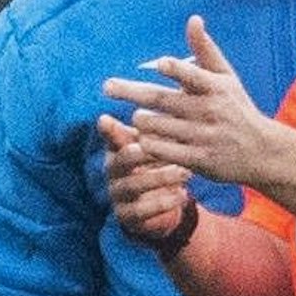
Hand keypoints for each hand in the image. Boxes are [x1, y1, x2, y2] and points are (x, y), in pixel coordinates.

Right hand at [97, 114, 190, 239]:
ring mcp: (118, 194)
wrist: (160, 204)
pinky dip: (164, 203)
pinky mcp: (127, 217)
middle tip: (164, 147)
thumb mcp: (157, 141)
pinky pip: (142, 211)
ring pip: (134, 186)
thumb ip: (158, 118)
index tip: (110, 118)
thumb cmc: (160, 161)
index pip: (112, 136)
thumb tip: (172, 78)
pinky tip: (183, 195)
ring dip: (160, 178)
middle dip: (143, 153)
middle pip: (121, 160)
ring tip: (185, 172)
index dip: (112, 129)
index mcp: (118, 148)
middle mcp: (113, 171)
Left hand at [101, 15, 273, 186]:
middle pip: (162, 100)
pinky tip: (143, 139)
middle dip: (131, 91)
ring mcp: (203, 137)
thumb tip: (193, 19)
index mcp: (215, 88)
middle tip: (107, 86)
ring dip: (141, 119)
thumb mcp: (225, 78)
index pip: (194, 76)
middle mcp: (209, 111)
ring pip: (157, 126)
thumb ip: (205, 50)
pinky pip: (162, 151)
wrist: (260, 152)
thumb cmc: (236, 108)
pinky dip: (148, 144)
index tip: (161, 63)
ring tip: (138, 115)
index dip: (178, 69)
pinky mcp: (198, 160)